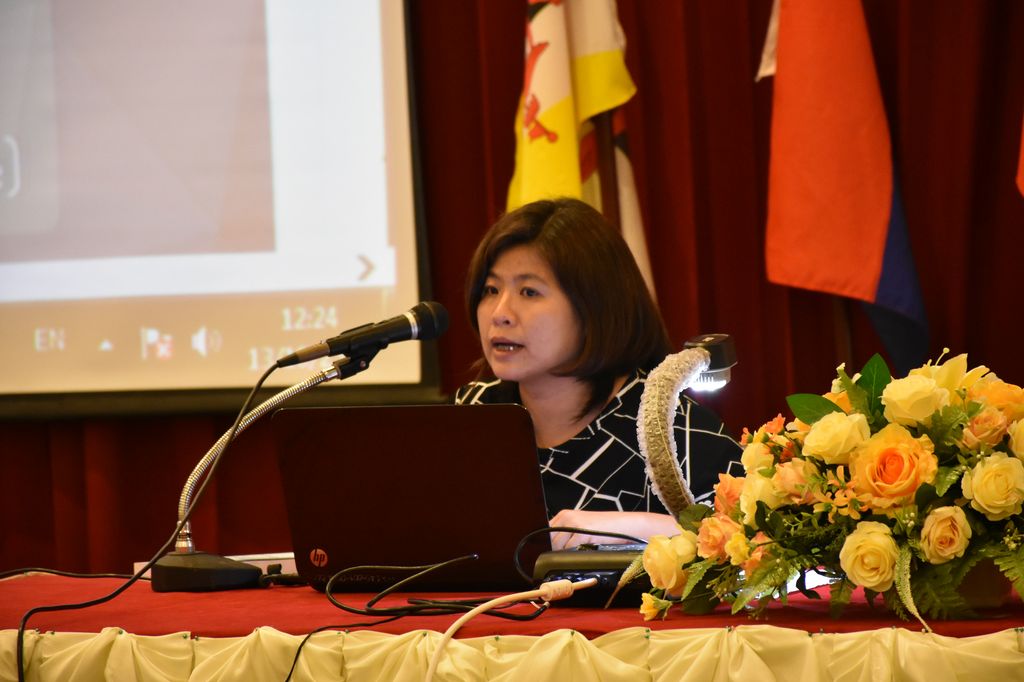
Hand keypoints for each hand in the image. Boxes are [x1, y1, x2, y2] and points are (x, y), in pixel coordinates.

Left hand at [548, 509, 680, 549]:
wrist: (626, 525)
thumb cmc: (605, 530)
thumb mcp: (582, 530)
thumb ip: (567, 537)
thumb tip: (551, 553)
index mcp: (564, 515)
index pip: (544, 533)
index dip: (544, 546)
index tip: (542, 558)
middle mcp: (565, 517)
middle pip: (548, 541)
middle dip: (552, 553)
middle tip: (557, 563)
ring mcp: (572, 524)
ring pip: (556, 547)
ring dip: (562, 556)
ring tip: (574, 557)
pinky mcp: (581, 532)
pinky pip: (568, 549)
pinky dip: (571, 556)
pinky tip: (580, 556)